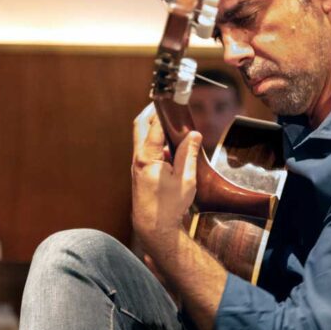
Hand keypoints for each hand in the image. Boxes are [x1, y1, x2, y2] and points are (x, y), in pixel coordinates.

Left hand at [131, 104, 201, 252]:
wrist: (154, 228)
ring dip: (155, 128)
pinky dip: (156, 143)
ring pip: (142, 138)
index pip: (154, 126)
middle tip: (166, 104)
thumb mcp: (186, 179)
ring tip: (173, 123)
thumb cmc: (170, 207)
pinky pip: (146, 150)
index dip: (164, 111)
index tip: (172, 100)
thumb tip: (193, 134)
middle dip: (152, 113)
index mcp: (147, 157)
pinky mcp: (140, 172)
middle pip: (140, 126)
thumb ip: (189, 154)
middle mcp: (138, 159)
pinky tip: (172, 146)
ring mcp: (137, 165)